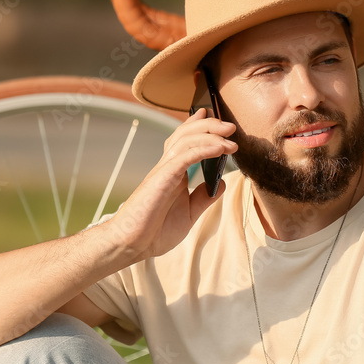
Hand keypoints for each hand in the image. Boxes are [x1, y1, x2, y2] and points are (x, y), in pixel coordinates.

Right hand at [106, 108, 237, 260]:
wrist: (133, 244)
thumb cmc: (155, 231)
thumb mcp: (190, 213)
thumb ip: (204, 197)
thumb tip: (221, 184)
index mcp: (173, 173)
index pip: (186, 142)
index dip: (199, 127)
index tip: (215, 119)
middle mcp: (168, 167)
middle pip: (187, 135)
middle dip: (210, 126)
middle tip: (231, 125)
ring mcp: (164, 171)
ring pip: (186, 140)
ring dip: (211, 135)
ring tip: (230, 137)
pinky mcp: (162, 178)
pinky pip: (185, 156)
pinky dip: (204, 149)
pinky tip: (219, 148)